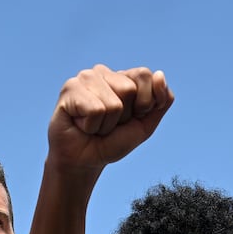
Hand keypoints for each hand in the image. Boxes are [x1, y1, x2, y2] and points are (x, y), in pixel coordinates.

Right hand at [46, 65, 172, 170]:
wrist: (84, 161)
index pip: (144, 75)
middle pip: (129, 89)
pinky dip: (91, 126)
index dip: (143, 104)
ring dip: (105, 124)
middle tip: (107, 124)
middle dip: (123, 116)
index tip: (128, 118)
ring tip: (93, 125)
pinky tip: (81, 124)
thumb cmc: (111, 142)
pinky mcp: (70, 88)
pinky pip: (95, 110)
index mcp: (122, 76)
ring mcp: (85, 77)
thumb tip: (159, 74)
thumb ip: (162, 100)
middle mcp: (103, 72)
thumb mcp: (145, 125)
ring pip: (113, 103)